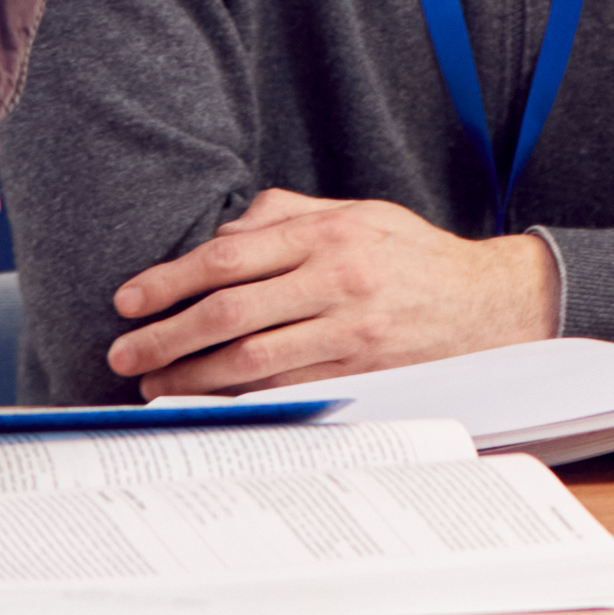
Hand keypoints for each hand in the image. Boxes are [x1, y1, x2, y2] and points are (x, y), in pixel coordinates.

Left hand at [103, 188, 560, 395]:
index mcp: (330, 233)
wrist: (489, 305)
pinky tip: (207, 400)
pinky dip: (238, 398)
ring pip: (251, 358)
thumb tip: (221, 236)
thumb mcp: (358, 214)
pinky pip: (285, 390)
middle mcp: (338, 280)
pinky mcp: (361, 373)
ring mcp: (351, 332)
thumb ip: (288, 215)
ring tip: (154, 383)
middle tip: (124, 352)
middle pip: (230, 310)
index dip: (171, 279)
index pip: (230, 256)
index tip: (130, 299)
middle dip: (166, 335)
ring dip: (191, 376)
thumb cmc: (414, 257)